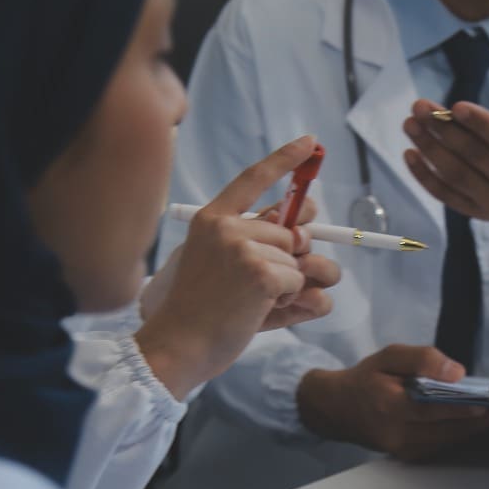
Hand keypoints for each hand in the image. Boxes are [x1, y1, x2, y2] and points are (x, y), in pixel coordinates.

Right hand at [135, 136, 333, 399]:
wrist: (178, 345)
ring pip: (299, 260)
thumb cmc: (200, 312)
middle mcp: (227, 226)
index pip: (253, 178)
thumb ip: (260, 245)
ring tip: (254, 301)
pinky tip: (258, 311)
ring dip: (289, 286)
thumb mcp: (222, 266)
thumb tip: (307, 236)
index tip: (310, 143)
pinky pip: (301, 282)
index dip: (285, 159)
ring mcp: (243, 247)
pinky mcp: (261, 273)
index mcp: (211, 219)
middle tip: (266, 285)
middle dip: (295, 259)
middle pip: (292, 232)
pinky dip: (290, 301)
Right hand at [296, 344, 488, 458]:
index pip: (435, 408)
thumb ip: (420, 359)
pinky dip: (468, 432)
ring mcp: (406, 450)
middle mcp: (399, 434)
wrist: (337, 410)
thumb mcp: (387, 356)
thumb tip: (457, 372)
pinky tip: (488, 421)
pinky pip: (447, 444)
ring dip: (483, 428)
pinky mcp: (412, 456)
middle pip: (453, 429)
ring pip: (454, 440)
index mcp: (391, 407)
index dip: (467, 407)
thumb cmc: (365, 379)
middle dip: (487, 419)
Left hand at [402, 79, 488, 255]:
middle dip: (444, 129)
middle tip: (419, 107)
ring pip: (455, 173)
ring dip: (429, 148)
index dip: (480, 122)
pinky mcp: (475, 212)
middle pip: (474, 154)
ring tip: (410, 124)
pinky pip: (445, 194)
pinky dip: (425, 176)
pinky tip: (410, 153)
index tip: (456, 106)